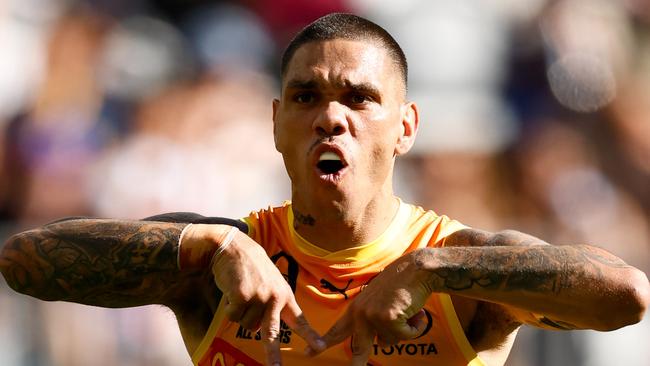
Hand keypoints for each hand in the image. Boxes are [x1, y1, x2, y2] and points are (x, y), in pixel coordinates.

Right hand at [186, 225, 325, 364]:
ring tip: (242, 293)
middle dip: (273, 355)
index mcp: (284, 294)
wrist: (233, 248)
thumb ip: (272, 302)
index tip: (320, 348)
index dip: (310, 335)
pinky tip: (233, 291)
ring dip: (241, 313)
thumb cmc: (251, 266)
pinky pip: (233, 316)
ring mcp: (259, 297)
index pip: (299, 319)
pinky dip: (229, 308)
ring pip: (247, 325)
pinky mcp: (242, 296)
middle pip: (272, 333)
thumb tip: (263, 329)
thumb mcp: (270, 281)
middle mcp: (274, 297)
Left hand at [306, 249, 431, 365]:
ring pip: (390, 341)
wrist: (416, 269)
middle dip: (357, 365)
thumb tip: (378, 342)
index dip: (324, 344)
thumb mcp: (379, 301)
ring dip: (404, 330)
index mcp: (356, 308)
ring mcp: (373, 316)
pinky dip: (415, 326)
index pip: (337, 330)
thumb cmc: (401, 284)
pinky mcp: (388, 319)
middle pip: (358, 349)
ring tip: (407, 309)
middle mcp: (361, 313)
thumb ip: (372, 320)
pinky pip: (406, 335)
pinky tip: (415, 310)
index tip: (308, 353)